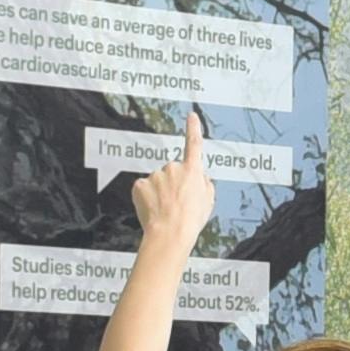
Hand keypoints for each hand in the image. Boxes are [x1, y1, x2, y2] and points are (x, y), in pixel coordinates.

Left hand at [124, 108, 216, 258]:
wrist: (170, 233)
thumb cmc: (189, 221)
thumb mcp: (208, 202)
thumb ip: (205, 185)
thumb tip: (201, 179)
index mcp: (193, 171)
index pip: (194, 144)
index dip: (193, 129)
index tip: (191, 117)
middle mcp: (173, 168)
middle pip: (172, 172)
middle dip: (173, 184)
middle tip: (177, 203)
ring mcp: (156, 175)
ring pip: (157, 181)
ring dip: (160, 192)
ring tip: (166, 209)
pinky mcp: (140, 184)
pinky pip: (144, 188)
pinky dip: (147, 198)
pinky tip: (153, 209)